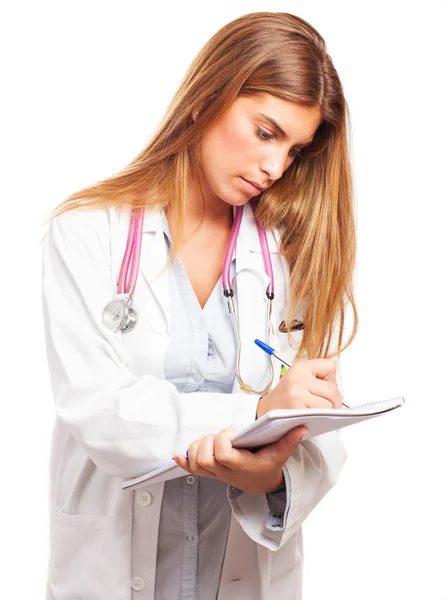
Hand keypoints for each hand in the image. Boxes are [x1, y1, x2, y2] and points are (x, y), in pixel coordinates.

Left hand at [172, 424, 307, 493]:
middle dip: (208, 441)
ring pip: (196, 461)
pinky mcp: (209, 472)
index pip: (221, 454)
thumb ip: (290, 441)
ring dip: (198, 447)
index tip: (233, 432)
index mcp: (240, 466)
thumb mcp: (280, 454)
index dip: (222, 440)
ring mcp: (215, 474)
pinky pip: (191, 469)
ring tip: (212, 440)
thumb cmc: (268, 466)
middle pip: (204, 458)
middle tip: (222, 436)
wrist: (261, 483)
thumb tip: (302, 427)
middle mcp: (225, 472)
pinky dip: (182, 461)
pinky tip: (176, 454)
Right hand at [257, 358, 341, 418]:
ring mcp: (297, 393)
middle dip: (333, 401)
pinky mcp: (297, 408)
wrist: (267, 411)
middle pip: (333, 390)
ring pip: (329, 405)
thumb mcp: (299, 378)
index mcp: (301, 367)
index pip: (330, 367)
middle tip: (324, 405)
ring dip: (325, 411)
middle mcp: (298, 377)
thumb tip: (338, 393)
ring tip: (313, 410)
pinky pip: (320, 415)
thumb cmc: (286, 397)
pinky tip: (309, 416)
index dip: (330, 380)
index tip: (323, 388)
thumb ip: (318, 380)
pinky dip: (318, 419)